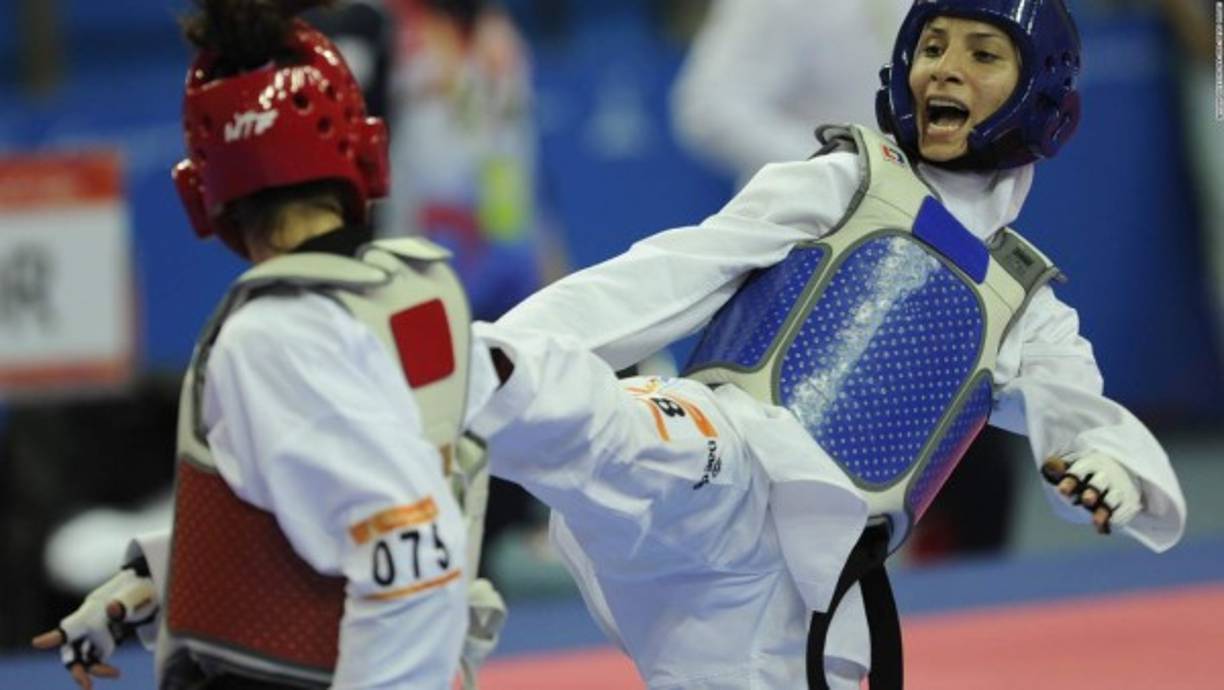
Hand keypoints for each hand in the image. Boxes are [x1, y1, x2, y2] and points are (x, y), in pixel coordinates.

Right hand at [30, 567, 157, 689]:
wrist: (143, 594)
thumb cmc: (136, 593)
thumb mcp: (136, 597)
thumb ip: (123, 606)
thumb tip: (112, 609)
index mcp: (90, 612)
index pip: (69, 627)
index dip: (52, 637)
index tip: (37, 643)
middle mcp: (84, 625)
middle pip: (70, 652)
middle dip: (77, 670)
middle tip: (87, 686)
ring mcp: (89, 636)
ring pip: (83, 660)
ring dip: (97, 670)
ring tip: (116, 674)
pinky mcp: (98, 645)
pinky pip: (94, 662)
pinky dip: (103, 670)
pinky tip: (115, 673)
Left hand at [1041, 451, 1141, 534]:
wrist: (1124, 471)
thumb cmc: (1089, 471)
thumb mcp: (1075, 465)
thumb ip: (1058, 467)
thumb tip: (1047, 466)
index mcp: (1090, 464)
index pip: (1079, 471)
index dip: (1071, 481)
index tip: (1061, 491)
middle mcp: (1106, 476)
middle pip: (1098, 485)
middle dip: (1092, 493)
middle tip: (1086, 501)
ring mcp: (1119, 490)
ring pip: (1111, 501)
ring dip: (1103, 512)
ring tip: (1096, 523)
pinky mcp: (1129, 503)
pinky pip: (1123, 513)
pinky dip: (1115, 521)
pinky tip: (1103, 529)